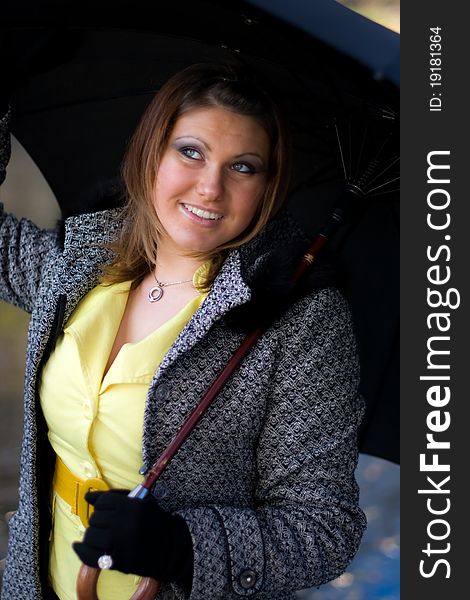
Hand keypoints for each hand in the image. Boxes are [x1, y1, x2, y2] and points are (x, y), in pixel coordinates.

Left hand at [73, 490, 192, 587]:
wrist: (169, 548)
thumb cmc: (153, 521)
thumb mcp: (141, 501)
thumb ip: (115, 496)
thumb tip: (87, 498)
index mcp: (132, 507)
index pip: (102, 502)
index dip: (102, 505)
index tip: (106, 510)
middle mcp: (125, 524)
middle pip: (95, 519)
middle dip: (98, 521)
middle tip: (107, 524)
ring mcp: (121, 544)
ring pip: (91, 536)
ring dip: (92, 535)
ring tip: (100, 536)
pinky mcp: (117, 562)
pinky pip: (90, 556)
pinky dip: (82, 551)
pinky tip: (80, 546)